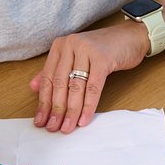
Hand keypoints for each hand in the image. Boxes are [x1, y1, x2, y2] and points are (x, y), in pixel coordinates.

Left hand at [30, 23, 147, 132]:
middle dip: (55, 109)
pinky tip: (84, 119)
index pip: (48, 78)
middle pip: (59, 84)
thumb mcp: (76, 57)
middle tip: (52, 127)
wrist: (131, 37)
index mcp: (60, 46)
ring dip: (71, 111)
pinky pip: (93, 87)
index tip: (41, 120)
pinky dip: (88, 106)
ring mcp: (86, 50)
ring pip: (75, 87)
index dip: (43, 102)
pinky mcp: (102, 58)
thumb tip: (33, 88)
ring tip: (67, 127)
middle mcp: (70, 45)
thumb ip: (55, 71)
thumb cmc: (103, 49)